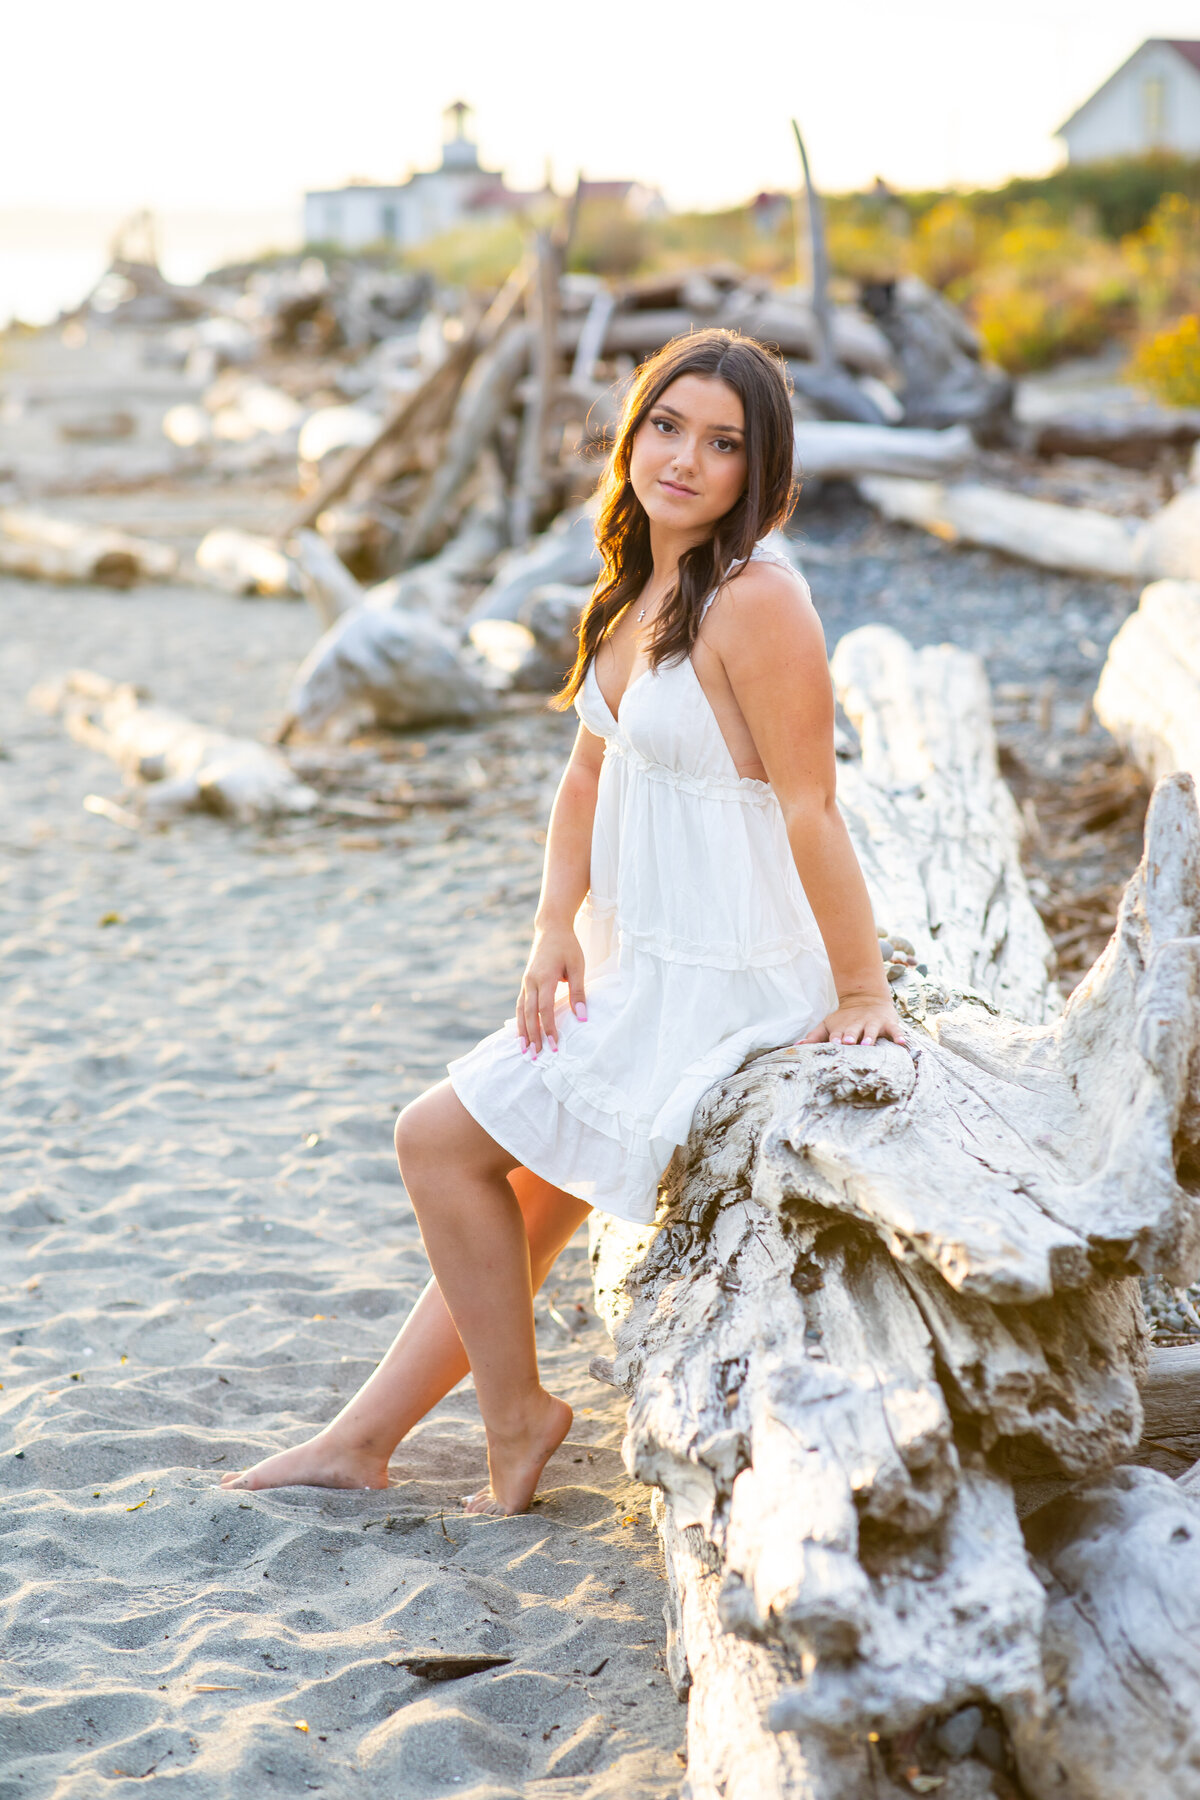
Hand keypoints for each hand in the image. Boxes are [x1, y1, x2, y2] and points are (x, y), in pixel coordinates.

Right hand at [517, 925, 586, 1056]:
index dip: (548, 1029)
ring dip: (522, 1031)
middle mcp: (531, 981)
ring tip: (524, 1050)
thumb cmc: (567, 946)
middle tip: (535, 1056)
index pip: (544, 1010)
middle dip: (532, 1036)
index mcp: (544, 977)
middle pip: (529, 1014)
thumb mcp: (578, 967)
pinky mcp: (525, 982)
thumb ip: (578, 992)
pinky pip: (521, 1004)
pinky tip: (522, 1032)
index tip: (554, 1046)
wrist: (551, 928)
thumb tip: (582, 1018)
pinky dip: (520, 1020)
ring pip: (521, 1011)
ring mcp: (525, 982)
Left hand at [799, 989, 906, 1049]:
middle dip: (851, 1036)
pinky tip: (902, 1043)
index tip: (833, 1043)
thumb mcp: (828, 1024)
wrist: (866, 999)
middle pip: (854, 1031)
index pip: (838, 1033)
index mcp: (843, 1027)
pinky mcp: (888, 1023)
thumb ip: (814, 1036)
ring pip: (872, 1030)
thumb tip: (796, 1045)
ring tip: (868, 1043)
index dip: (836, 1038)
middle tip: (849, 1042)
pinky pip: (895, 1030)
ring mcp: (873, 1023)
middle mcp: (858, 1025)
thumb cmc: (844, 1019)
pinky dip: (898, 1035)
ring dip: (870, 1036)